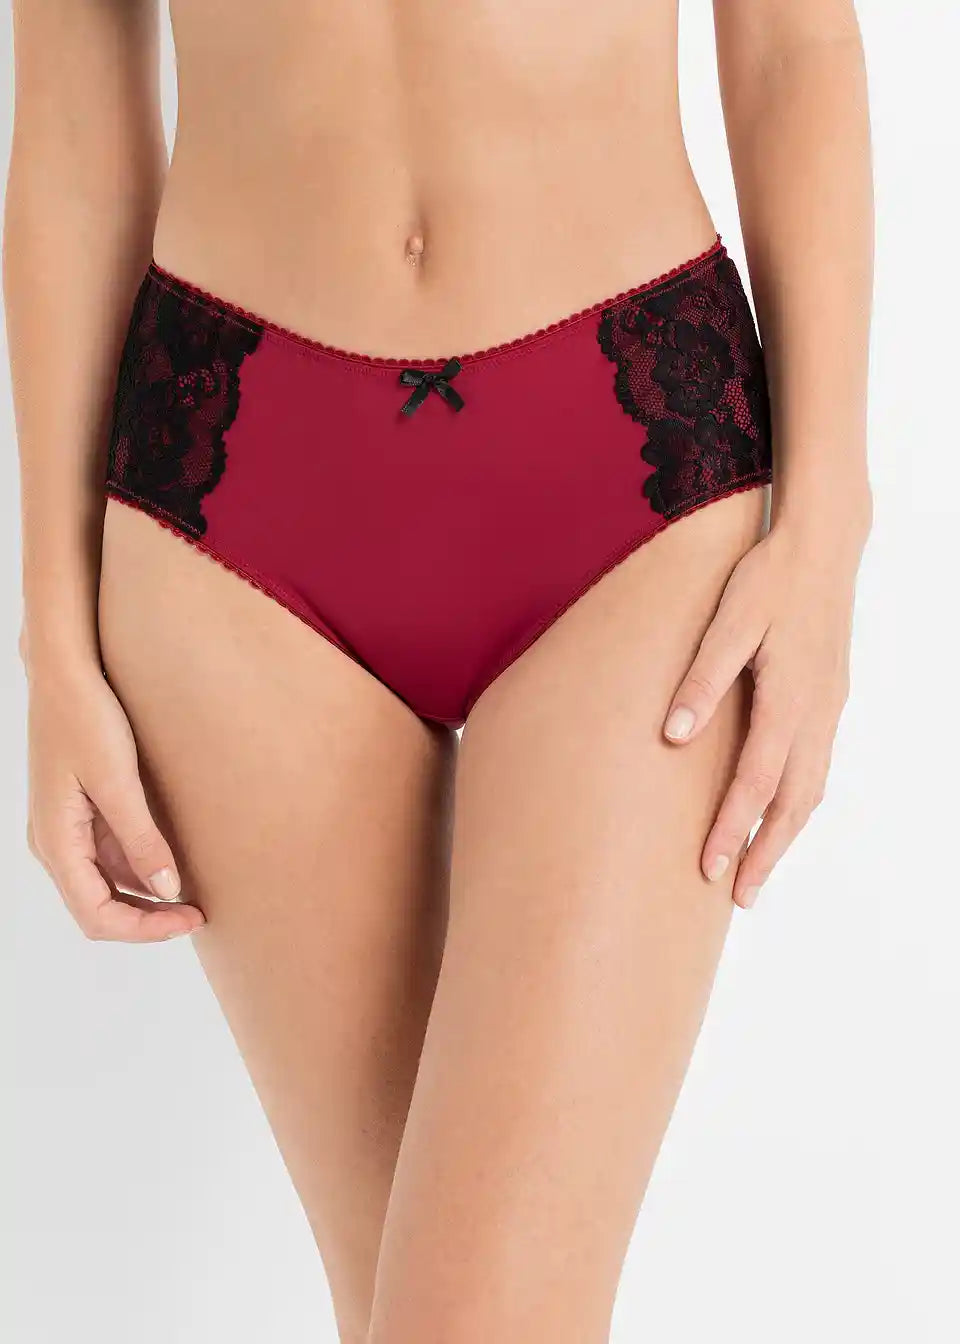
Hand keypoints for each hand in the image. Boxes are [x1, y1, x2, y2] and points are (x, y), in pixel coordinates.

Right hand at [24, 659, 203, 941]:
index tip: (191, 919)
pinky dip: (141, 867)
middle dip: (149, 919)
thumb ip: (141, 840)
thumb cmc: (86, 718)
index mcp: (56, 842)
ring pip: (107, 884)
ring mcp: (66, 829)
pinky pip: (110, 856)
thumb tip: (168, 892)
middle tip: (200, 912)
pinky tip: (176, 860)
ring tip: (196, 891)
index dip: (145, 930)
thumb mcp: (118, 780)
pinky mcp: (81, 812)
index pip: (96, 916)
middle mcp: (55, 844)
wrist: (65, 671)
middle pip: (100, 908)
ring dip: (147, 896)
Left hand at [662, 520, 864, 908]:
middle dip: (765, 854)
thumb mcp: (728, 621)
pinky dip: (797, 803)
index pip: (756, 783)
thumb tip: (674, 734)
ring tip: (756, 871)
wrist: (824, 546)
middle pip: (793, 803)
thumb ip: (702, 679)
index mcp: (789, 699)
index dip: (733, 829)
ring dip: (784, 835)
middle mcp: (816, 714)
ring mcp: (828, 709)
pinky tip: (778, 813)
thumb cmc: (769, 580)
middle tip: (738, 899)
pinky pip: (816, 767)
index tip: (710, 870)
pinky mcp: (829, 701)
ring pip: (811, 790)